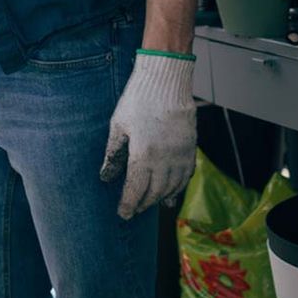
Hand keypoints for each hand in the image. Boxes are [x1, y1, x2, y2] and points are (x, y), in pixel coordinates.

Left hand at [100, 51, 196, 218]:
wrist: (166, 82)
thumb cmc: (138, 100)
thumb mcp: (118, 127)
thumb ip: (113, 154)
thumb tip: (106, 176)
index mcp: (144, 155)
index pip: (136, 189)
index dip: (128, 204)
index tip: (122, 214)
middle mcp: (166, 160)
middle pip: (155, 192)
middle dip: (143, 204)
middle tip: (132, 210)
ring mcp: (181, 155)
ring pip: (172, 187)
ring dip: (160, 199)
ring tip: (148, 204)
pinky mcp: (191, 148)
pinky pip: (186, 176)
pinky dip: (178, 188)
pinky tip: (170, 193)